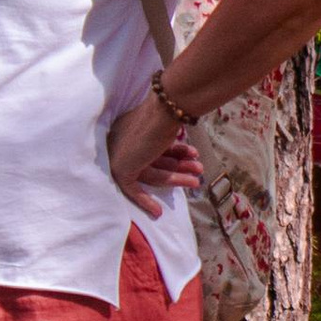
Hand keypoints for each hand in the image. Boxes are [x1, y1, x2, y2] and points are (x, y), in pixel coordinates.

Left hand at [107, 89, 203, 212]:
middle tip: (200, 171)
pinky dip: (145, 201)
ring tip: (197, 180)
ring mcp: (120, 153)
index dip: (173, 155)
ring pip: (151, 173)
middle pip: (155, 162)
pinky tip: (157, 212)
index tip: (191, 155)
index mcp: (133, 126)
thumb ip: (170, 133)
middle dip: (180, 168)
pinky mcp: (121, 168)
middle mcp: (125, 139)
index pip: (152, 148)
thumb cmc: (170, 112)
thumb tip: (187, 130)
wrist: (164, 109)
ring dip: (175, 178)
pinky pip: (132, 189)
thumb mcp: (169, 125)